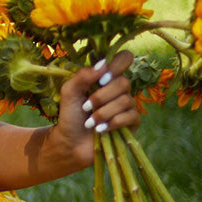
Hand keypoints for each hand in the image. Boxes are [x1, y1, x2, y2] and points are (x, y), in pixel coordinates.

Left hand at [51, 51, 139, 169]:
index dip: (117, 65)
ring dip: (103, 113)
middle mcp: (120, 89)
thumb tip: (102, 65)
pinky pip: (131, 116)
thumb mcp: (69, 93)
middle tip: (86, 107)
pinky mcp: (132, 122)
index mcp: (106, 77)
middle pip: (124, 83)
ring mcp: (128, 105)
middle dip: (101, 97)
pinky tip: (100, 130)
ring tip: (90, 123)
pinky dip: (112, 123)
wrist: (71, 142)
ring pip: (125, 101)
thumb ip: (82, 76)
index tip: (101, 78)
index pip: (124, 58)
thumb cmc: (70, 116)